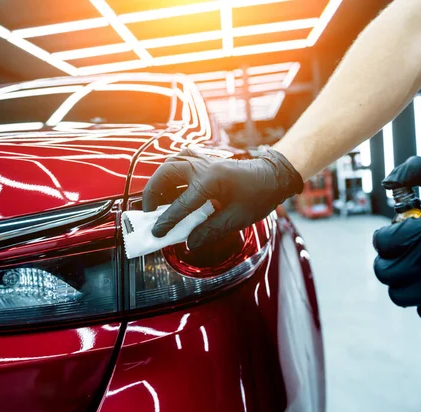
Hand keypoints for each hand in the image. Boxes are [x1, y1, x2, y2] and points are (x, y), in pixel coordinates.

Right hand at [143, 148, 302, 248]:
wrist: (272, 176)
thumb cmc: (259, 196)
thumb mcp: (238, 219)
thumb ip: (211, 231)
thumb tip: (190, 243)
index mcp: (213, 180)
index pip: (182, 203)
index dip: (167, 221)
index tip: (157, 233)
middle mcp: (204, 166)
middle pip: (167, 173)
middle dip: (153, 193)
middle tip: (149, 213)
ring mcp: (203, 159)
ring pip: (170, 164)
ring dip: (159, 182)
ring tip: (156, 203)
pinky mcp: (204, 160)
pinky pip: (179, 162)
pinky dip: (169, 176)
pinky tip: (169, 190)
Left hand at [373, 156, 420, 324]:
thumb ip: (418, 170)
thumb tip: (386, 181)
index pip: (384, 242)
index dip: (383, 236)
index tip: (393, 234)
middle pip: (386, 273)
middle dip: (388, 259)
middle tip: (401, 252)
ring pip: (399, 296)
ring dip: (403, 281)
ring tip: (417, 266)